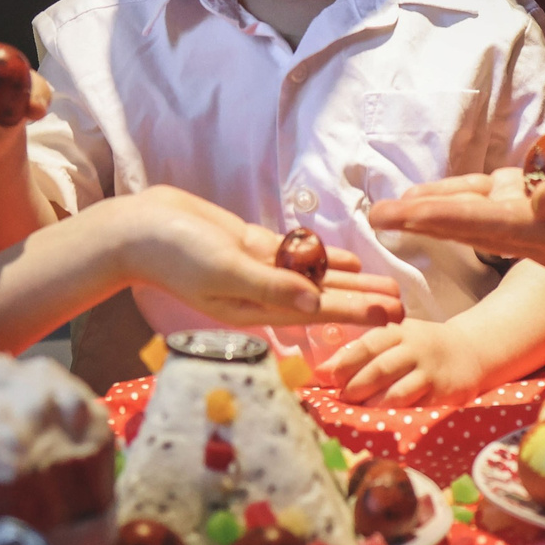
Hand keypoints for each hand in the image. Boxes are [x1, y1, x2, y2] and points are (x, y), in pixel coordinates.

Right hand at [108, 188, 405, 329]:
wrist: (139, 228)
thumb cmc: (175, 252)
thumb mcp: (224, 268)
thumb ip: (269, 285)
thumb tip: (313, 303)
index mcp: (255, 307)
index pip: (318, 312)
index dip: (357, 314)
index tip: (392, 316)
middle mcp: (261, 293)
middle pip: (324, 298)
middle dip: (364, 302)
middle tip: (405, 306)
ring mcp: (257, 270)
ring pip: (316, 278)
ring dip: (351, 282)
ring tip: (388, 286)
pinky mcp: (251, 247)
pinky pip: (297, 255)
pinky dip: (324, 258)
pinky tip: (349, 262)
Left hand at [323, 320, 492, 407]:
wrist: (471, 351)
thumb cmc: (422, 347)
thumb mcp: (395, 339)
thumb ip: (361, 352)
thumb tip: (319, 371)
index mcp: (400, 332)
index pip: (368, 345)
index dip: (345, 363)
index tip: (328, 378)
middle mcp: (416, 349)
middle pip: (380, 368)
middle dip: (356, 386)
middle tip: (343, 399)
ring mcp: (431, 372)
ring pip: (398, 391)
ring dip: (374, 404)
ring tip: (360, 411)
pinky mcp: (443, 394)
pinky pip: (417, 407)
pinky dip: (397, 416)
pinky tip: (384, 421)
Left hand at [365, 133, 544, 266]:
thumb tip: (541, 199)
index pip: (494, 226)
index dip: (447, 219)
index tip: (406, 216)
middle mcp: (541, 234)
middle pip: (472, 226)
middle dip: (423, 222)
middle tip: (375, 217)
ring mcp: (535, 221)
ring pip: (473, 213)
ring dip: (430, 209)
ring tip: (386, 210)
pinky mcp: (534, 202)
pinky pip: (487, 198)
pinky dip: (455, 194)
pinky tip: (422, 195)